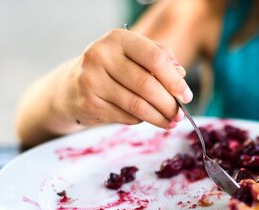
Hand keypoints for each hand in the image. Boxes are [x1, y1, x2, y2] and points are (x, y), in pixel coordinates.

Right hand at [53, 29, 191, 129]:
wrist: (71, 88)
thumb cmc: (111, 70)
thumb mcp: (133, 55)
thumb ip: (159, 58)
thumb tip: (181, 74)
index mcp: (117, 39)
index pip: (155, 59)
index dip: (174, 80)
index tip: (187, 96)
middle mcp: (101, 55)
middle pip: (147, 85)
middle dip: (169, 104)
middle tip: (179, 115)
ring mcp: (92, 80)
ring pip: (137, 105)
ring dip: (158, 117)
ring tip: (170, 122)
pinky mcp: (89, 103)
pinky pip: (126, 117)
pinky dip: (140, 120)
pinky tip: (145, 119)